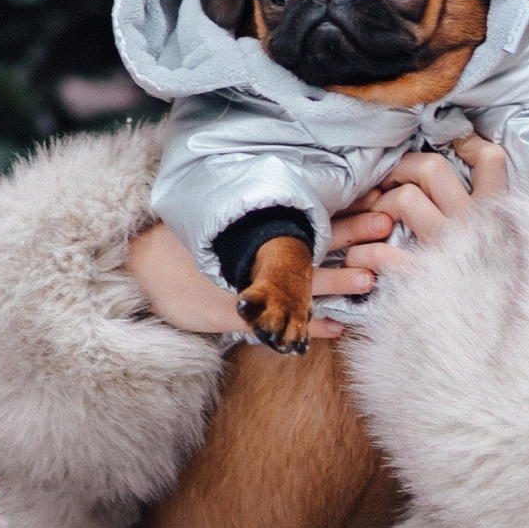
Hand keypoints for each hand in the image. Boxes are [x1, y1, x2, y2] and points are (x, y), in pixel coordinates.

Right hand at [123, 219, 375, 339]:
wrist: (140, 272)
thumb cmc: (183, 245)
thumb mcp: (219, 222)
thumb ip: (259, 216)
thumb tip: (298, 205)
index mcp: (258, 230)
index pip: (308, 215)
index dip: (343, 207)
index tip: (378, 197)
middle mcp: (257, 256)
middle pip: (313, 241)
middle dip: (353, 235)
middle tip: (388, 224)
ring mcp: (249, 288)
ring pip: (302, 283)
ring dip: (337, 282)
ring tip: (370, 281)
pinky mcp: (237, 316)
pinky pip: (280, 322)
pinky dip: (308, 327)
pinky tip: (336, 330)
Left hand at [325, 139, 508, 282]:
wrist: (505, 356)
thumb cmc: (499, 298)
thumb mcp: (511, 251)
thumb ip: (495, 219)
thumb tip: (478, 183)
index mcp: (498, 214)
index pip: (491, 159)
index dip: (469, 146)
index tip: (456, 150)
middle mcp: (474, 226)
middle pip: (432, 169)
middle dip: (402, 168)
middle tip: (392, 180)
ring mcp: (448, 250)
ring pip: (404, 201)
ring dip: (378, 207)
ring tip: (375, 221)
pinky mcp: (424, 281)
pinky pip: (382, 255)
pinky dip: (365, 255)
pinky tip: (363, 262)